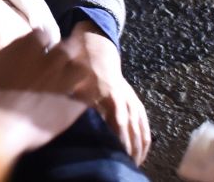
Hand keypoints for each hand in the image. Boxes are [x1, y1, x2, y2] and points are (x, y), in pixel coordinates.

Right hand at [0, 29, 95, 154]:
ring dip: (76, 72)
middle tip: (59, 60)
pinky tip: (77, 101)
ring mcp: (63, 83)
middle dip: (65, 51)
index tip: (39, 46)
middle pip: (68, 47)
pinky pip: (85, 98)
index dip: (42, 41)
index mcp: (28, 45)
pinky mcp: (71, 107)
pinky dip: (81, 98)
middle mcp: (50, 60)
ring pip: (82, 70)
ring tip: (71, 79)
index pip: (43, 33)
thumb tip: (1, 57)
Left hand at [73, 22, 149, 164]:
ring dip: (140, 145)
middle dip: (131, 146)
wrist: (97, 49)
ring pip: (140, 125)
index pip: (118, 120)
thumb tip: (68, 114)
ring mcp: (130, 98)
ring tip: (136, 163)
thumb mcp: (74, 80)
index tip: (119, 152)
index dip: (120, 136)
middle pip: (131, 126)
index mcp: (108, 93)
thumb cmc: (80, 66)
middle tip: (127, 164)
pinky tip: (143, 150)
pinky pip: (143, 120)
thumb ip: (75, 98)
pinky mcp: (134, 99)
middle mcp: (123, 97)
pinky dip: (145, 135)